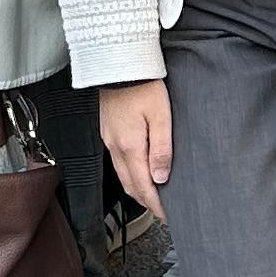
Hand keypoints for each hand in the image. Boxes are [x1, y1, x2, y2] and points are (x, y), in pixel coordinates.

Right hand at [100, 79, 172, 212]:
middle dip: (146, 201)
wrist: (119, 61)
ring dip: (137, 188)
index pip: (143, 187)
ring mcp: (109, 139)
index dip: (156, 205)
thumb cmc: (143, 84)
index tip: (167, 215)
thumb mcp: (161, 116)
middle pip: (130, 185)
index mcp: (129, 146)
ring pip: (122, 175)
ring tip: (154, 194)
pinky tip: (140, 169)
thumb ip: (162, 149)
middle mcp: (115, 146)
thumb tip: (161, 178)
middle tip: (162, 209)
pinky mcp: (108, 130)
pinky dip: (130, 173)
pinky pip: (118, 161)